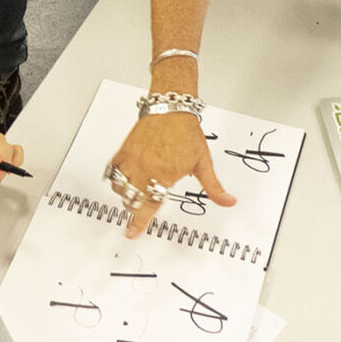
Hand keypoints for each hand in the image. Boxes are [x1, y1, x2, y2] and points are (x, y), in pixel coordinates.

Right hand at [107, 112, 235, 238]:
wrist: (171, 108)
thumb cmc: (186, 132)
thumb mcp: (203, 163)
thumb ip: (213, 187)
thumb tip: (228, 201)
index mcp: (162, 176)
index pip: (148, 206)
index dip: (138, 223)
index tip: (131, 233)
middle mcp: (144, 169)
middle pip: (132, 199)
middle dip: (135, 207)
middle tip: (139, 208)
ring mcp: (132, 160)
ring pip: (120, 186)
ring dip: (126, 194)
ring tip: (134, 191)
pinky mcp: (124, 150)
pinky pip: (113, 170)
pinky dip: (115, 176)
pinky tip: (122, 176)